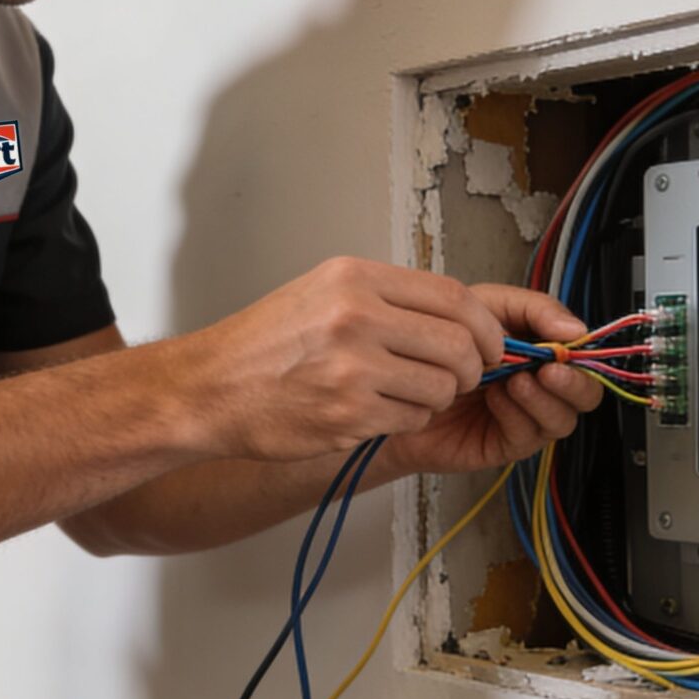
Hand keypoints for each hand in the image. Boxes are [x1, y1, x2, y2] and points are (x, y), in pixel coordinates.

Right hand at [180, 257, 505, 461]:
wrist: (210, 388)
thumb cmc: (263, 344)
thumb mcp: (322, 292)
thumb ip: (386, 298)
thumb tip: (455, 315)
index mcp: (354, 279)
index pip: (452, 296)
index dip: (484, 326)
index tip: (488, 343)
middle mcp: (356, 317)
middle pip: (458, 344)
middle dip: (472, 367)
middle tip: (460, 377)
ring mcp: (352, 369)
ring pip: (441, 387)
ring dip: (435, 397)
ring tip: (404, 394)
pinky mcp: (348, 415)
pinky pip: (411, 419)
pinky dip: (405, 419)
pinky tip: (375, 411)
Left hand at [381, 284, 606, 476]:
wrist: (395, 383)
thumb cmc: (435, 344)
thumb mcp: (483, 307)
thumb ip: (532, 309)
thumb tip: (575, 329)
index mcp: (539, 349)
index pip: (582, 353)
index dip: (582, 349)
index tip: (567, 340)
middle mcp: (538, 384)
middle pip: (585, 392)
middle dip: (573, 381)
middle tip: (550, 370)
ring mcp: (525, 415)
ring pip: (563, 418)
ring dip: (544, 398)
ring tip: (516, 381)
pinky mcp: (506, 442)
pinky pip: (530, 435)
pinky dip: (519, 414)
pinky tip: (497, 398)